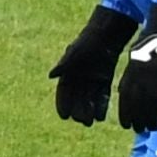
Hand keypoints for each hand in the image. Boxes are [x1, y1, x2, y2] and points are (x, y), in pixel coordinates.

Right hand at [51, 5, 138, 125]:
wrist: (106, 35)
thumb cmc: (88, 42)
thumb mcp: (75, 53)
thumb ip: (64, 64)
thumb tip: (50, 76)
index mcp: (69, 71)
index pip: (63, 90)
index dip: (62, 103)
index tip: (63, 116)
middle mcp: (79, 76)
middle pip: (77, 96)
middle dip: (77, 109)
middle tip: (81, 121)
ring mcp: (91, 78)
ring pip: (89, 97)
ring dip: (89, 110)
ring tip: (91, 122)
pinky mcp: (104, 79)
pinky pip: (102, 95)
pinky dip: (101, 105)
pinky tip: (102, 115)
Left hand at [114, 11, 156, 135]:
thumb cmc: (146, 49)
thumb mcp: (133, 63)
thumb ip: (130, 79)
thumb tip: (124, 95)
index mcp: (131, 73)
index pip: (127, 99)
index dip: (126, 114)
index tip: (126, 125)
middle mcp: (143, 78)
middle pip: (140, 104)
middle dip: (139, 119)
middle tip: (140, 131)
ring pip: (154, 103)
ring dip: (153, 118)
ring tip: (153, 128)